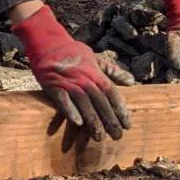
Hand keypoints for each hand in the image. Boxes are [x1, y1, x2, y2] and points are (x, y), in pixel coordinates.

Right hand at [15, 3, 132, 140]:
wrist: (47, 42)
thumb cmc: (72, 51)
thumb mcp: (95, 57)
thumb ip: (113, 71)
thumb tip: (132, 81)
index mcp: (95, 72)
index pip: (112, 93)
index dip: (120, 110)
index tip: (127, 125)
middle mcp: (84, 78)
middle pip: (101, 102)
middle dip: (110, 120)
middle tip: (117, 137)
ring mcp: (69, 82)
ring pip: (84, 104)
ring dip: (93, 121)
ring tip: (100, 137)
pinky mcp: (54, 86)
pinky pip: (63, 101)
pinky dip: (70, 111)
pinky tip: (78, 123)